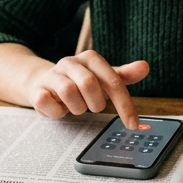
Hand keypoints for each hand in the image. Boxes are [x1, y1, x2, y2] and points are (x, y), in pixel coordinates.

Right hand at [26, 50, 148, 129]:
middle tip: (92, 107)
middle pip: (89, 84)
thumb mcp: (104, 79)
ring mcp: (52, 75)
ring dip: (77, 108)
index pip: (113, 81)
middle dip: (95, 103)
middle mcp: (70, 62)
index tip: (132, 124)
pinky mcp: (37, 89)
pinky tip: (59, 108)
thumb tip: (145, 66)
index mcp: (90, 58)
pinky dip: (58, 112)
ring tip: (75, 106)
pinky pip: (49, 102)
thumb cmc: (80, 83)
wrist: (44, 83)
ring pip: (69, 93)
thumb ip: (124, 75)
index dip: (124, 105)